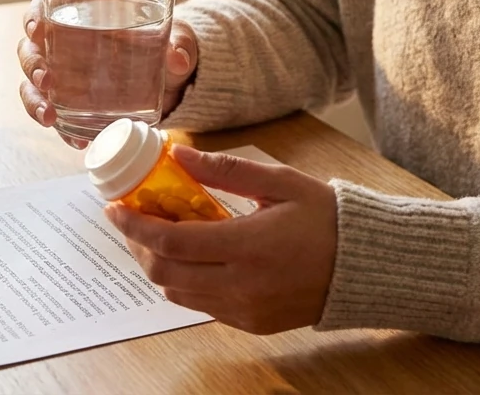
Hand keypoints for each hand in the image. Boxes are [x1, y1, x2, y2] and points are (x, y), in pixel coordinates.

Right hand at [18, 0, 198, 148]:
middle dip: (32, 66)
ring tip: (49, 117)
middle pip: (31, 49)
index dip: (34, 17)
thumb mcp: (178, 38)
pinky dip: (62, 129)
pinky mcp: (74, 104)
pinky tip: (76, 141)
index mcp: (84, 14)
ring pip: (34, 85)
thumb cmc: (167, 44)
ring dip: (35, 101)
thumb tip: (179, 59)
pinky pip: (57, 115)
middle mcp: (65, 44)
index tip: (37, 29)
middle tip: (47, 81)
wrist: (173, 79)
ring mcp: (65, 76)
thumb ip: (180, 44)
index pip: (46, 8)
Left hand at [105, 145, 338, 333]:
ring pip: (177, 294)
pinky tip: (190, 258)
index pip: (171, 242)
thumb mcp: (280, 182)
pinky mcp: (251, 323)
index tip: (115, 207)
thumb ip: (225, 171)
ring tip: (157, 236)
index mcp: (249, 246)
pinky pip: (201, 306)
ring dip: (157, 266)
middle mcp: (242, 285)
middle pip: (164, 273)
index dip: (135, 225)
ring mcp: (245, 309)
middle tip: (131, 219)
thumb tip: (179, 156)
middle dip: (137, 245)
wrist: (364, 264)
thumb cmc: (326, 217)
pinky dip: (184, 282)